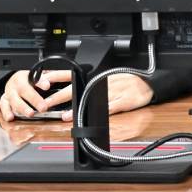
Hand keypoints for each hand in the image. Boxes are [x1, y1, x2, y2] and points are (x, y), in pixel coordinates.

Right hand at [0, 69, 71, 121]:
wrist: (14, 80)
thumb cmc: (29, 80)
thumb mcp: (37, 77)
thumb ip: (44, 80)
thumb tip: (49, 83)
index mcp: (26, 76)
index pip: (35, 79)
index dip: (41, 82)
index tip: (47, 86)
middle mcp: (16, 84)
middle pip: (25, 90)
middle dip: (35, 100)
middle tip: (43, 108)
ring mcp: (9, 92)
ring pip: (14, 100)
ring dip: (22, 108)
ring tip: (30, 114)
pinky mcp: (4, 100)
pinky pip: (4, 106)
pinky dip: (6, 112)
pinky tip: (11, 118)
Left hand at [0, 70, 154, 121]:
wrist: (149, 82)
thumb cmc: (127, 80)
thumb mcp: (107, 77)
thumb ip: (90, 82)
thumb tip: (69, 88)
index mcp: (97, 76)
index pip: (72, 74)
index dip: (56, 77)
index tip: (41, 81)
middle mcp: (101, 82)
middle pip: (77, 88)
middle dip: (59, 97)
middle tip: (45, 104)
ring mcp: (112, 91)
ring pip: (90, 99)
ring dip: (75, 107)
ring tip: (63, 115)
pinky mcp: (122, 101)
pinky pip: (108, 107)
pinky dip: (97, 113)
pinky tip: (88, 117)